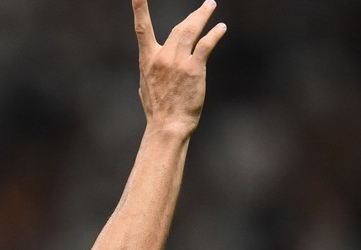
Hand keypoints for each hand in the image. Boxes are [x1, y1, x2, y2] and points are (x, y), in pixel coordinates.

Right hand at [132, 0, 226, 135]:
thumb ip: (152, 70)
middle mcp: (162, 57)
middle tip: (207, 4)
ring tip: (211, 6)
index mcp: (147, 60)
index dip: (139, 8)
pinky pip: (205, 45)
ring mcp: (178, 62)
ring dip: (203, 16)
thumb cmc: (158, 110)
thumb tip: (156, 66)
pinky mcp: (194, 69)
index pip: (141, 28)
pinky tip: (221, 28)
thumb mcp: (147, 86)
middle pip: (178, 27)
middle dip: (194, 15)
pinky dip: (214, 34)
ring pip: (191, 30)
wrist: (168, 126)